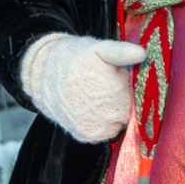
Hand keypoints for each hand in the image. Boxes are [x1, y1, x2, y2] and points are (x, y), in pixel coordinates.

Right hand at [17, 34, 144, 142]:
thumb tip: (141, 53)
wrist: (43, 74)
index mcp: (112, 89)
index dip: (124, 89)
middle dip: (117, 101)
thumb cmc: (76, 58)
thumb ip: (121, 52)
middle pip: (125, 113)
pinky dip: (100, 124)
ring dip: (109, 114)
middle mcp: (105, 113)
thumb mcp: (99, 48)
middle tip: (100, 88)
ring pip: (116, 125)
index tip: (111, 79)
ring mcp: (94, 127)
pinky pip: (103, 134)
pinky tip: (88, 109)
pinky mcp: (84, 135)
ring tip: (92, 98)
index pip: (134, 100)